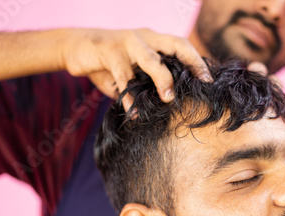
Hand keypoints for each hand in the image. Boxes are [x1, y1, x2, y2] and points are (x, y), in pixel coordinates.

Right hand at [61, 28, 211, 108]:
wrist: (75, 46)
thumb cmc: (109, 62)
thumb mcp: (134, 70)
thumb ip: (149, 82)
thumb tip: (168, 104)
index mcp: (154, 40)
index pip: (183, 47)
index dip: (198, 62)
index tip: (209, 81)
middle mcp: (145, 37)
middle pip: (176, 46)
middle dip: (192, 64)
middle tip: (202, 83)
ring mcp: (127, 42)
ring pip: (152, 60)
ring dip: (163, 79)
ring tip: (168, 99)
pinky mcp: (108, 50)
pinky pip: (123, 74)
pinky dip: (129, 95)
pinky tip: (133, 110)